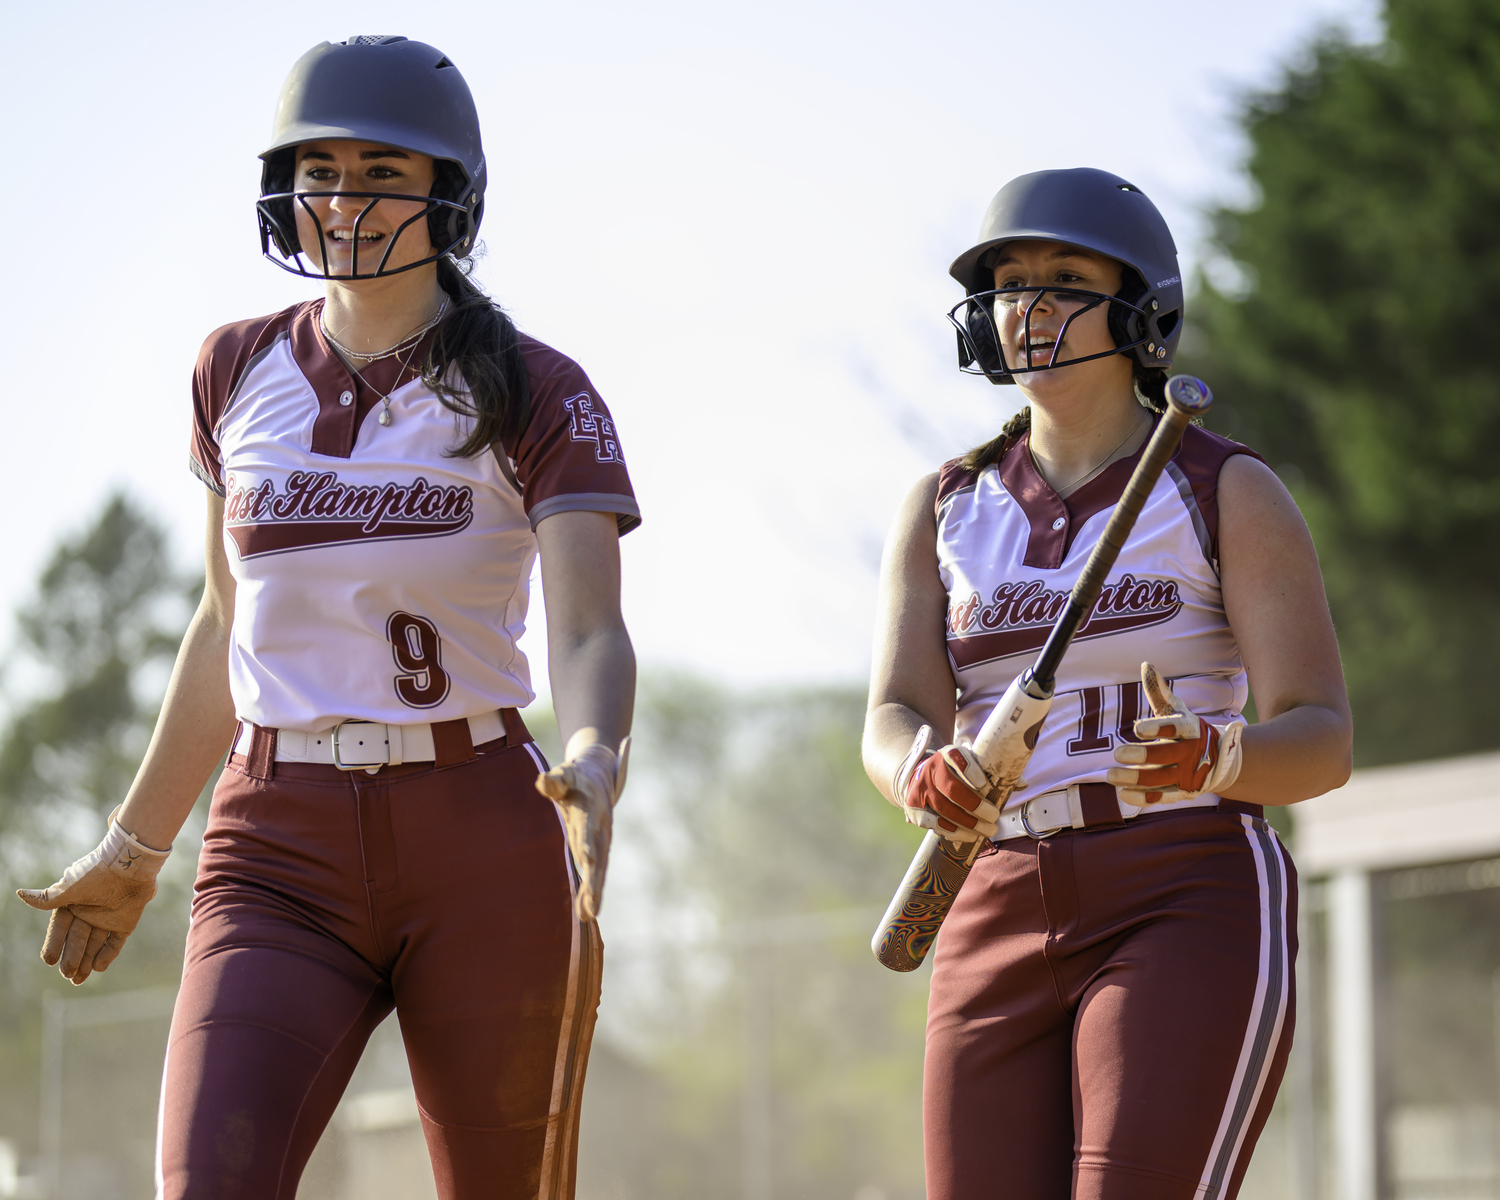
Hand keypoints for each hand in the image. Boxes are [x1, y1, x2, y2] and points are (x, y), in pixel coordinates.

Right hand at [16, 807, 171, 984]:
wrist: (131, 865)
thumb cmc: (97, 874)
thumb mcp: (70, 887)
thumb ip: (48, 898)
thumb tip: (20, 894)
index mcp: (73, 905)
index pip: (60, 929)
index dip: (54, 944)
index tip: (48, 960)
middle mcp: (89, 913)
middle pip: (77, 940)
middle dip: (72, 958)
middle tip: (67, 974)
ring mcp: (107, 919)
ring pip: (94, 944)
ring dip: (86, 961)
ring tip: (78, 980)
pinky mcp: (125, 923)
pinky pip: (115, 943)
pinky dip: (107, 955)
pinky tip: (98, 968)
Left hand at [535, 738, 629, 921]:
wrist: (600, 777)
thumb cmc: (575, 776)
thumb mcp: (565, 774)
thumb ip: (555, 780)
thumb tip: (543, 781)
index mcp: (592, 810)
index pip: (589, 830)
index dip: (588, 845)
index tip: (587, 862)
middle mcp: (600, 829)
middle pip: (598, 858)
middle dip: (594, 882)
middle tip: (591, 907)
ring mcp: (601, 841)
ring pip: (598, 869)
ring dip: (594, 892)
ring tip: (589, 916)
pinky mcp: (598, 849)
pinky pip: (595, 872)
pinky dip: (591, 892)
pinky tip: (586, 913)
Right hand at [897, 732, 999, 843]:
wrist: (919, 776)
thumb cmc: (954, 772)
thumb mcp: (970, 764)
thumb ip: (993, 771)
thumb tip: (1022, 784)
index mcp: (946, 754)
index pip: (956, 759)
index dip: (970, 771)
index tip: (984, 784)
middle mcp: (930, 770)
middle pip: (952, 790)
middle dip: (975, 807)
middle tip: (994, 817)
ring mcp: (919, 789)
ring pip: (945, 811)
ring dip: (969, 824)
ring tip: (988, 831)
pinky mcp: (913, 808)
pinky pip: (935, 824)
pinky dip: (954, 832)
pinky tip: (970, 836)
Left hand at [1107, 663, 1245, 805]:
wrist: (1219, 758)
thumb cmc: (1186, 728)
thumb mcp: (1176, 708)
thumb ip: (1159, 691)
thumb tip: (1147, 665)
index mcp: (1189, 728)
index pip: (1174, 728)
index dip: (1156, 728)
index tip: (1137, 729)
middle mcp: (1190, 752)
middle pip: (1165, 756)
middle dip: (1141, 756)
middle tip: (1117, 754)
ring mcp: (1186, 774)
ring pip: (1160, 779)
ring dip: (1135, 779)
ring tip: (1111, 776)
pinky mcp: (1182, 792)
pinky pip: (1162, 797)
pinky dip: (1142, 798)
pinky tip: (1122, 794)